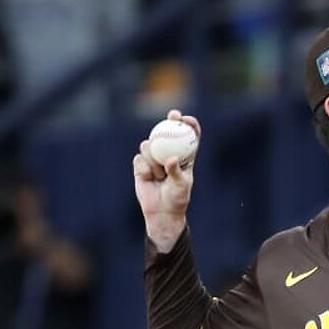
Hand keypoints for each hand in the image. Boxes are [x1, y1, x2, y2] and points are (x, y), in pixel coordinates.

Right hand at [135, 109, 201, 252]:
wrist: (161, 212)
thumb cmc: (177, 198)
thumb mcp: (181, 185)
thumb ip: (176, 171)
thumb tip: (170, 158)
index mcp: (185, 156)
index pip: (189, 136)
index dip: (189, 124)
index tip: (185, 119)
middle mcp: (169, 153)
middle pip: (169, 131)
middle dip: (171, 119)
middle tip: (172, 116)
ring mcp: (154, 158)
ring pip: (150, 145)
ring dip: (153, 156)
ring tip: (158, 174)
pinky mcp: (141, 166)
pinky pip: (139, 159)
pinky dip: (144, 168)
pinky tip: (148, 177)